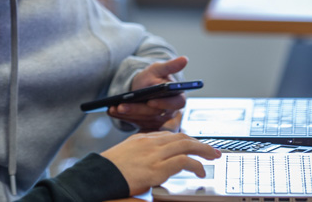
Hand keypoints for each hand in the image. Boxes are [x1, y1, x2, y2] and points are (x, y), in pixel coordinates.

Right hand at [101, 131, 220, 195]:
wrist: (98, 176)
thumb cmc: (108, 170)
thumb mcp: (125, 154)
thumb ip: (140, 153)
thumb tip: (151, 162)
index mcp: (142, 139)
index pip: (169, 135)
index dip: (185, 139)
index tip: (193, 144)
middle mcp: (149, 142)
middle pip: (181, 137)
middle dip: (199, 143)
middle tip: (212, 150)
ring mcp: (154, 154)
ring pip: (186, 145)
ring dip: (203, 150)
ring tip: (213, 157)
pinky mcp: (157, 168)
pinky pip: (183, 161)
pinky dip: (196, 165)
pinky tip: (201, 171)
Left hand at [108, 56, 188, 130]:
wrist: (143, 86)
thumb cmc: (153, 77)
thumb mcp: (159, 69)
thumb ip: (171, 66)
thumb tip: (185, 59)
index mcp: (178, 98)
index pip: (175, 104)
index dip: (163, 104)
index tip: (151, 101)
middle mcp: (169, 113)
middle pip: (154, 114)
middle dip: (137, 110)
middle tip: (122, 105)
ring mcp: (158, 120)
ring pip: (143, 120)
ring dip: (127, 114)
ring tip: (114, 107)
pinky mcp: (146, 125)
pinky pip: (134, 123)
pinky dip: (122, 117)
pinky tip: (111, 110)